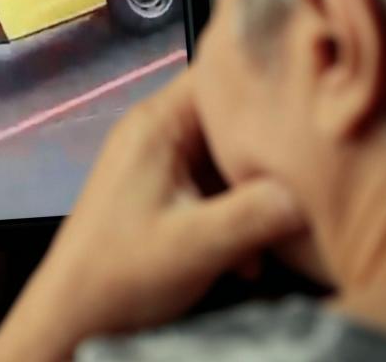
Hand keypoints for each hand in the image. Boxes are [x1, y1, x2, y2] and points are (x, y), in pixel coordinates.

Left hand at [0, 72, 305, 361]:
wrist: (76, 312)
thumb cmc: (122, 270)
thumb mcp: (200, 242)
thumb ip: (259, 211)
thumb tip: (308, 191)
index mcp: (157, 124)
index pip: (219, 73)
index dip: (265, 83)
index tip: (306, 108)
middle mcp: (155, 132)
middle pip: (229, 118)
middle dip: (266, 151)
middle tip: (300, 182)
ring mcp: (158, 162)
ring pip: (225, 157)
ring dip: (253, 194)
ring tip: (268, 235)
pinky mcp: (162, 192)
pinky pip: (212, 187)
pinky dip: (234, 215)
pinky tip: (246, 257)